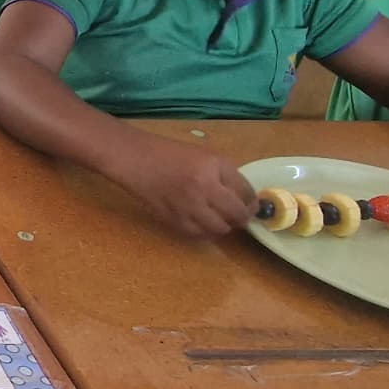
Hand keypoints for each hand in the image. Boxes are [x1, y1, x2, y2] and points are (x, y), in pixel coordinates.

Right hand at [111, 135, 260, 235]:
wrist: (136, 160)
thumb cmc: (171, 153)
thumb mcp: (205, 155)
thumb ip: (227, 175)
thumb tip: (246, 198)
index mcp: (212, 169)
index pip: (245, 192)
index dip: (253, 201)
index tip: (253, 205)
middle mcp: (203, 190)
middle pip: (236, 215)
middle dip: (243, 217)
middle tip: (240, 215)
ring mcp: (187, 208)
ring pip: (220, 229)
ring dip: (225, 225)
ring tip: (220, 218)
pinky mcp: (174, 221)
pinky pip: (199, 234)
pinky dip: (206, 230)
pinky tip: (203, 221)